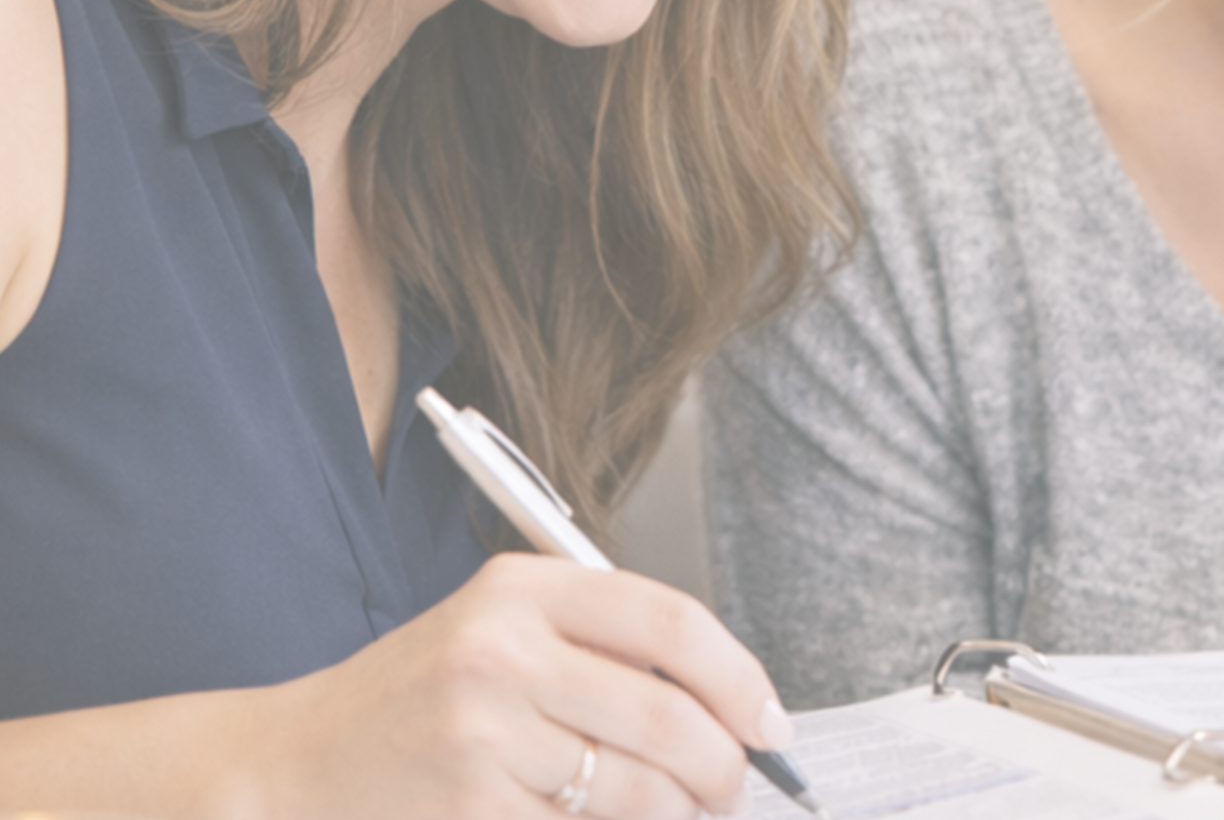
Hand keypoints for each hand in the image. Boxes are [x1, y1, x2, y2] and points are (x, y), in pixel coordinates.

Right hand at [231, 554, 787, 819]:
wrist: (290, 767)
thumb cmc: (416, 702)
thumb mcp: (502, 634)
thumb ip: (602, 649)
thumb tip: (727, 704)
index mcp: (522, 589)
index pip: (671, 623)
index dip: (739, 677)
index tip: (769, 721)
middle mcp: (502, 653)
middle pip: (665, 717)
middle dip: (721, 765)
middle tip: (733, 787)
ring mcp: (482, 736)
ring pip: (635, 790)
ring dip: (679, 814)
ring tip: (684, 814)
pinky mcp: (469, 809)